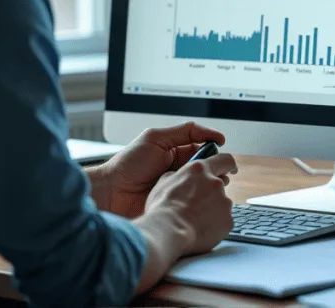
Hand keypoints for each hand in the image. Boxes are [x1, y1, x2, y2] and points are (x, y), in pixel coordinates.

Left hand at [90, 121, 228, 217]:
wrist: (112, 193)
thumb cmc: (128, 164)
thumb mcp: (155, 138)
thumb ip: (183, 131)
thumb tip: (211, 134)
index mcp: (174, 152)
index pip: (202, 148)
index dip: (213, 149)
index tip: (222, 150)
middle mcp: (178, 170)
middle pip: (206, 167)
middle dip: (215, 168)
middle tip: (217, 171)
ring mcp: (177, 188)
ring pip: (203, 184)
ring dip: (210, 183)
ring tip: (210, 183)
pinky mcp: (175, 204)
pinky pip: (194, 200)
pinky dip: (201, 198)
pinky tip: (201, 197)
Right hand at [132, 154, 236, 292]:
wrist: (168, 232)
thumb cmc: (162, 208)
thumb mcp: (164, 183)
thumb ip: (178, 176)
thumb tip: (181, 177)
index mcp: (200, 170)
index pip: (224, 160)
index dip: (227, 164)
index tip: (229, 169)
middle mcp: (215, 183)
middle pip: (220, 185)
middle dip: (212, 192)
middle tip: (198, 203)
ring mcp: (224, 202)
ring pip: (221, 204)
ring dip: (212, 209)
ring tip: (194, 221)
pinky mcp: (228, 221)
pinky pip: (223, 221)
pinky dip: (214, 225)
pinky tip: (200, 230)